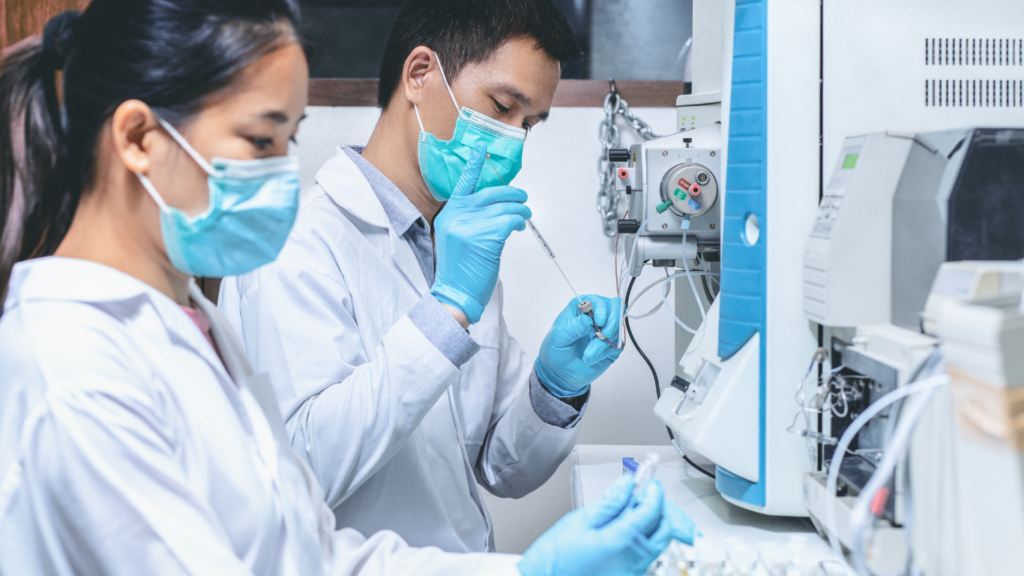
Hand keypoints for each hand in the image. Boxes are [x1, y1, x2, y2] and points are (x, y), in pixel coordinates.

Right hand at [430, 143, 531, 323]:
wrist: (454, 294)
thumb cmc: (459, 270)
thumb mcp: (457, 237)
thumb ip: (470, 218)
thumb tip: (496, 206)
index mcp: (450, 213)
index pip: (464, 183)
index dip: (474, 164)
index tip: (482, 147)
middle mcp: (458, 215)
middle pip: (492, 193)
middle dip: (513, 195)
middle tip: (523, 201)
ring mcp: (470, 225)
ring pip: (506, 208)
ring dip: (520, 212)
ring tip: (522, 220)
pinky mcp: (485, 237)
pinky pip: (510, 221)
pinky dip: (518, 223)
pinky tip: (518, 229)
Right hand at [517, 475, 695, 575]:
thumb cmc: (556, 556)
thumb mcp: (581, 520)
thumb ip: (610, 501)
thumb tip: (628, 484)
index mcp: (621, 542)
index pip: (652, 512)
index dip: (654, 493)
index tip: (650, 483)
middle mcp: (632, 561)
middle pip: (663, 530)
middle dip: (657, 509)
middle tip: (643, 495)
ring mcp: (632, 572)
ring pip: (656, 543)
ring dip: (649, 524)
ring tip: (628, 512)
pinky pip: (644, 555)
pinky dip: (640, 539)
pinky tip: (622, 530)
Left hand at [535, 295, 622, 397]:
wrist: (560, 373)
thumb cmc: (556, 350)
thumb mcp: (559, 337)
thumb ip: (573, 327)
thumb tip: (588, 319)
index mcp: (582, 308)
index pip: (599, 300)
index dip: (603, 308)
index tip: (600, 321)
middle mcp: (596, 316)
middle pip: (616, 309)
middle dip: (613, 322)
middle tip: (605, 334)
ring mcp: (606, 330)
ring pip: (617, 329)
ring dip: (604, 343)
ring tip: (588, 355)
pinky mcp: (612, 345)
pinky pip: (618, 345)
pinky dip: (605, 352)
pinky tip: (592, 358)